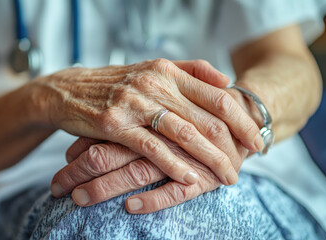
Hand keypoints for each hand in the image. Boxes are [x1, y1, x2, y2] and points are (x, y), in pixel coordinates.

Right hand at [51, 86, 260, 212]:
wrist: (69, 90)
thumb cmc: (116, 84)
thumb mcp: (153, 69)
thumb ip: (190, 71)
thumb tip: (226, 80)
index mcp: (168, 70)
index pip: (217, 95)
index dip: (242, 118)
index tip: (256, 136)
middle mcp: (155, 84)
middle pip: (207, 117)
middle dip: (232, 144)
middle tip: (247, 163)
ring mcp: (135, 104)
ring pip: (184, 133)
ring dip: (210, 158)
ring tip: (228, 176)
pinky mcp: (116, 125)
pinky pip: (152, 148)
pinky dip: (175, 165)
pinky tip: (192, 178)